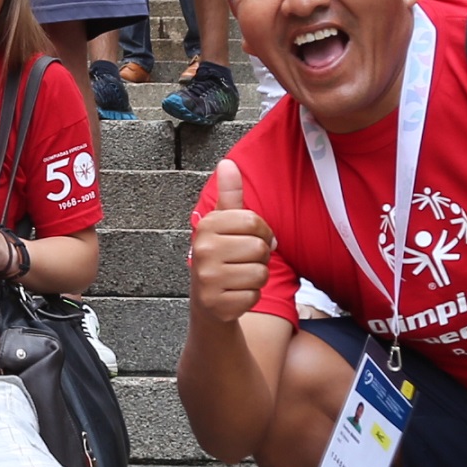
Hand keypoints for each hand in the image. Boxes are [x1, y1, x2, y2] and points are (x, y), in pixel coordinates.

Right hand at [188, 163, 275, 325]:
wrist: (207, 300)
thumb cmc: (220, 256)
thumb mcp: (223, 224)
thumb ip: (229, 195)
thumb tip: (228, 162)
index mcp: (206, 226)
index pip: (254, 222)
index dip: (262, 232)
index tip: (251, 239)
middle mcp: (203, 250)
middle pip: (259, 248)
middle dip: (260, 256)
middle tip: (243, 261)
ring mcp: (208, 278)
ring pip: (260, 273)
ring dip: (257, 277)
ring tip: (240, 276)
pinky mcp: (217, 303)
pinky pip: (254, 295)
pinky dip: (250, 295)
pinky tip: (236, 292)